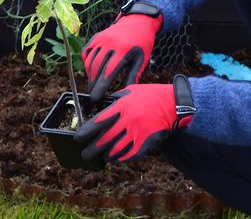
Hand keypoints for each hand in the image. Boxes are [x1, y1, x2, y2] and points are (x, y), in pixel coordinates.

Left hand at [74, 76, 194, 163]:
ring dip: (106, 155)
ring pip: (116, 149)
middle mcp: (128, 120)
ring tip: (101, 157)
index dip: (86, 132)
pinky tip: (116, 159)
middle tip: (85, 154)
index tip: (78, 138)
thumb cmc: (150, 96)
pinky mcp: (146, 142)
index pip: (99, 121)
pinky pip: (130, 155)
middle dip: (92, 149)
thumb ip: (115, 99)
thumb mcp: (130, 91)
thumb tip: (101, 107)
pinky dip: (121, 159)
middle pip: (105, 139)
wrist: (173, 104)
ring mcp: (137, 133)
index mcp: (122, 106)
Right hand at [83, 4, 162, 101]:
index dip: (100, 87)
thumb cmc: (142, 42)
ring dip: (90, 75)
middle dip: (93, 84)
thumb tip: (125, 94)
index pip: (108, 72)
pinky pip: (87, 51)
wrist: (137, 20)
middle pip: (97, 68)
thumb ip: (133, 76)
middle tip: (93, 96)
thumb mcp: (142, 59)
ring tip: (93, 86)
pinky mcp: (96, 37)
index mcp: (123, 50)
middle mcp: (110, 43)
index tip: (96, 98)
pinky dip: (87, 62)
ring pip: (90, 60)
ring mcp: (101, 39)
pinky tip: (91, 71)